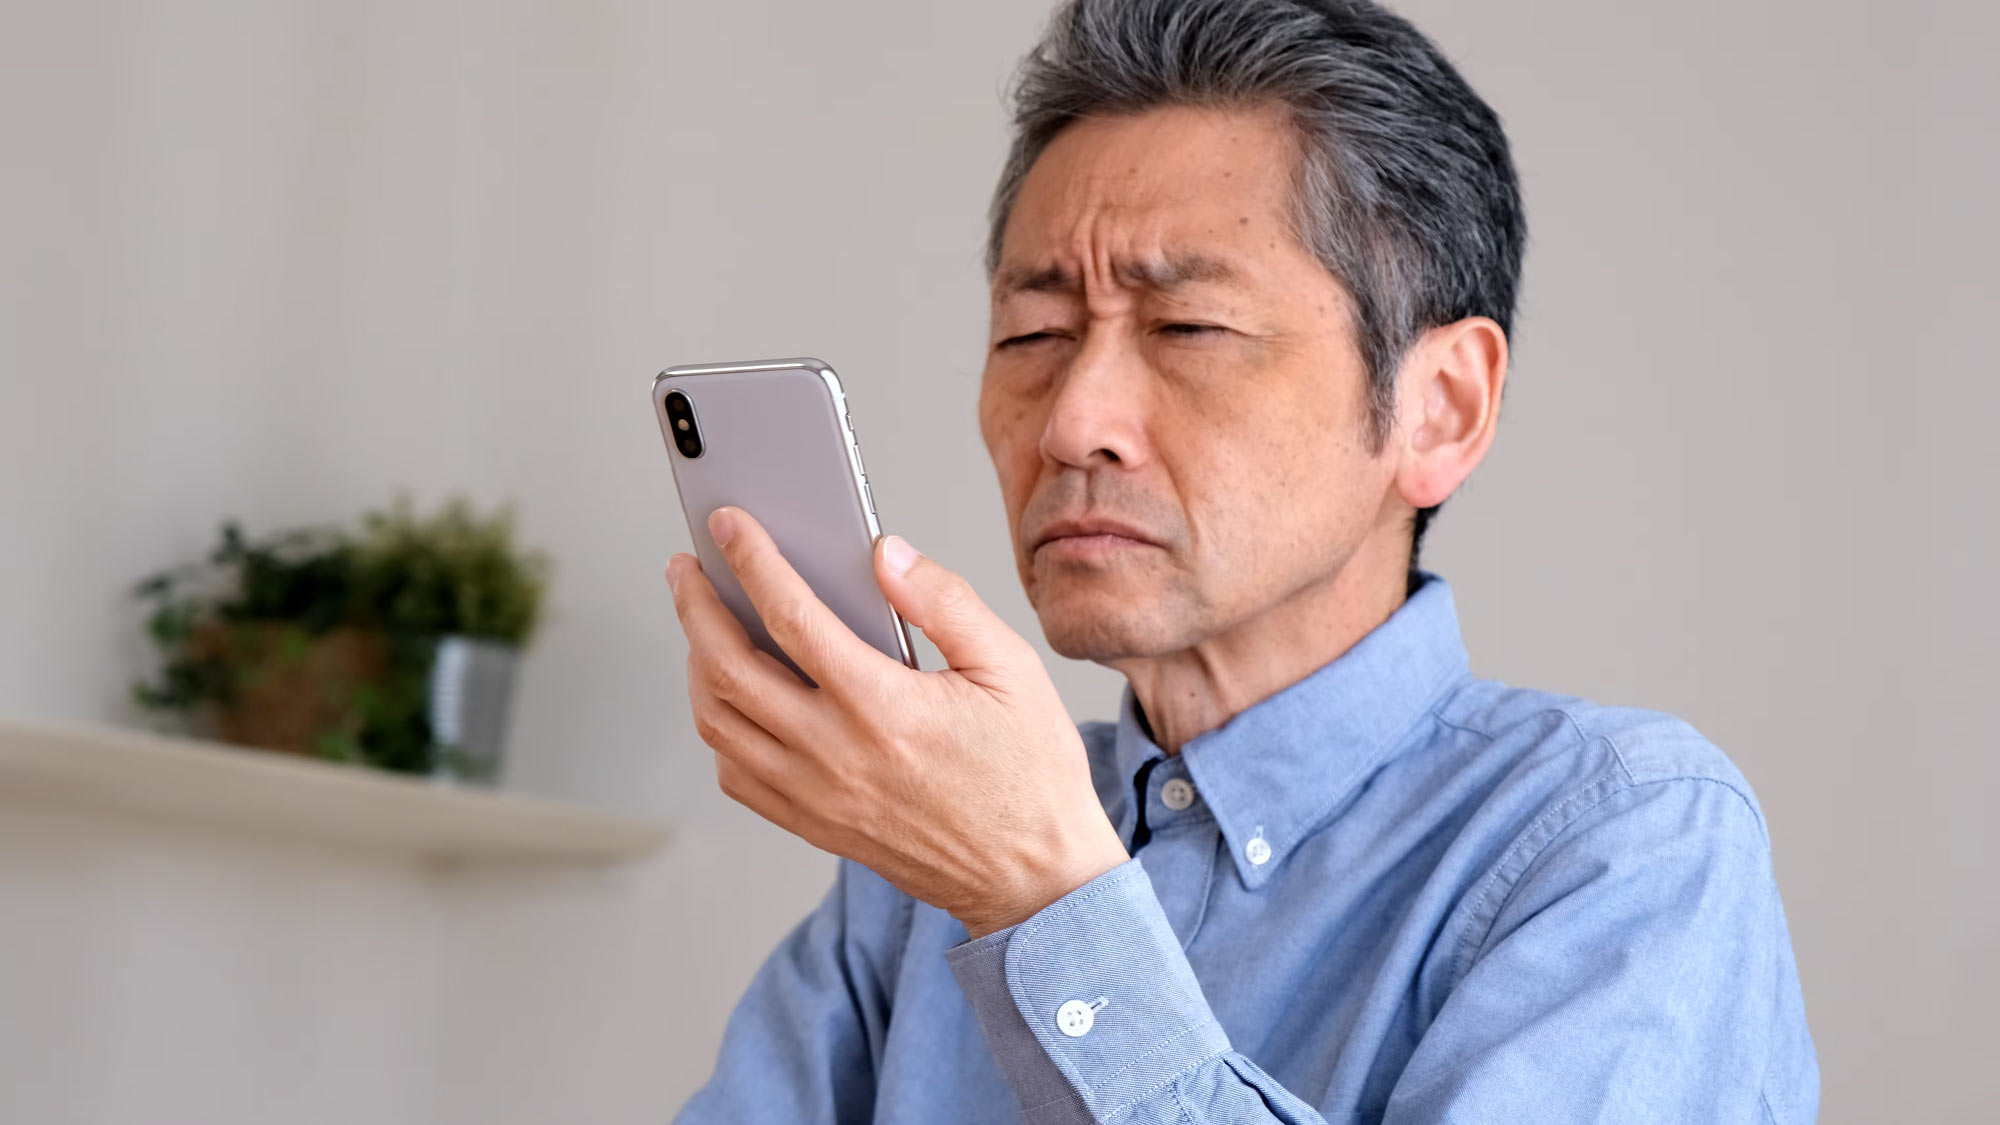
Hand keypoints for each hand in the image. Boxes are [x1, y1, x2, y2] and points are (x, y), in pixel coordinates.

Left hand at [666, 506, 1128, 937]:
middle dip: (695, 606)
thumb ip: (945, 601)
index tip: (727, 525)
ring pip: (718, 723)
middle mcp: (836, 754)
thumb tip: (885, 553)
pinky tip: (733, 698)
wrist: (1032, 879)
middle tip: (685, 570)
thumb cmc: (1030, 773)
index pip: (791, 616)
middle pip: (726, 668)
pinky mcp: (814, 825)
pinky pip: (735, 775)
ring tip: (703, 626)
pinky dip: (718, 728)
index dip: (750, 560)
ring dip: (696, 664)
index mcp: (884, 706)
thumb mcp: (1011, 668)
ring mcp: (817, 796)